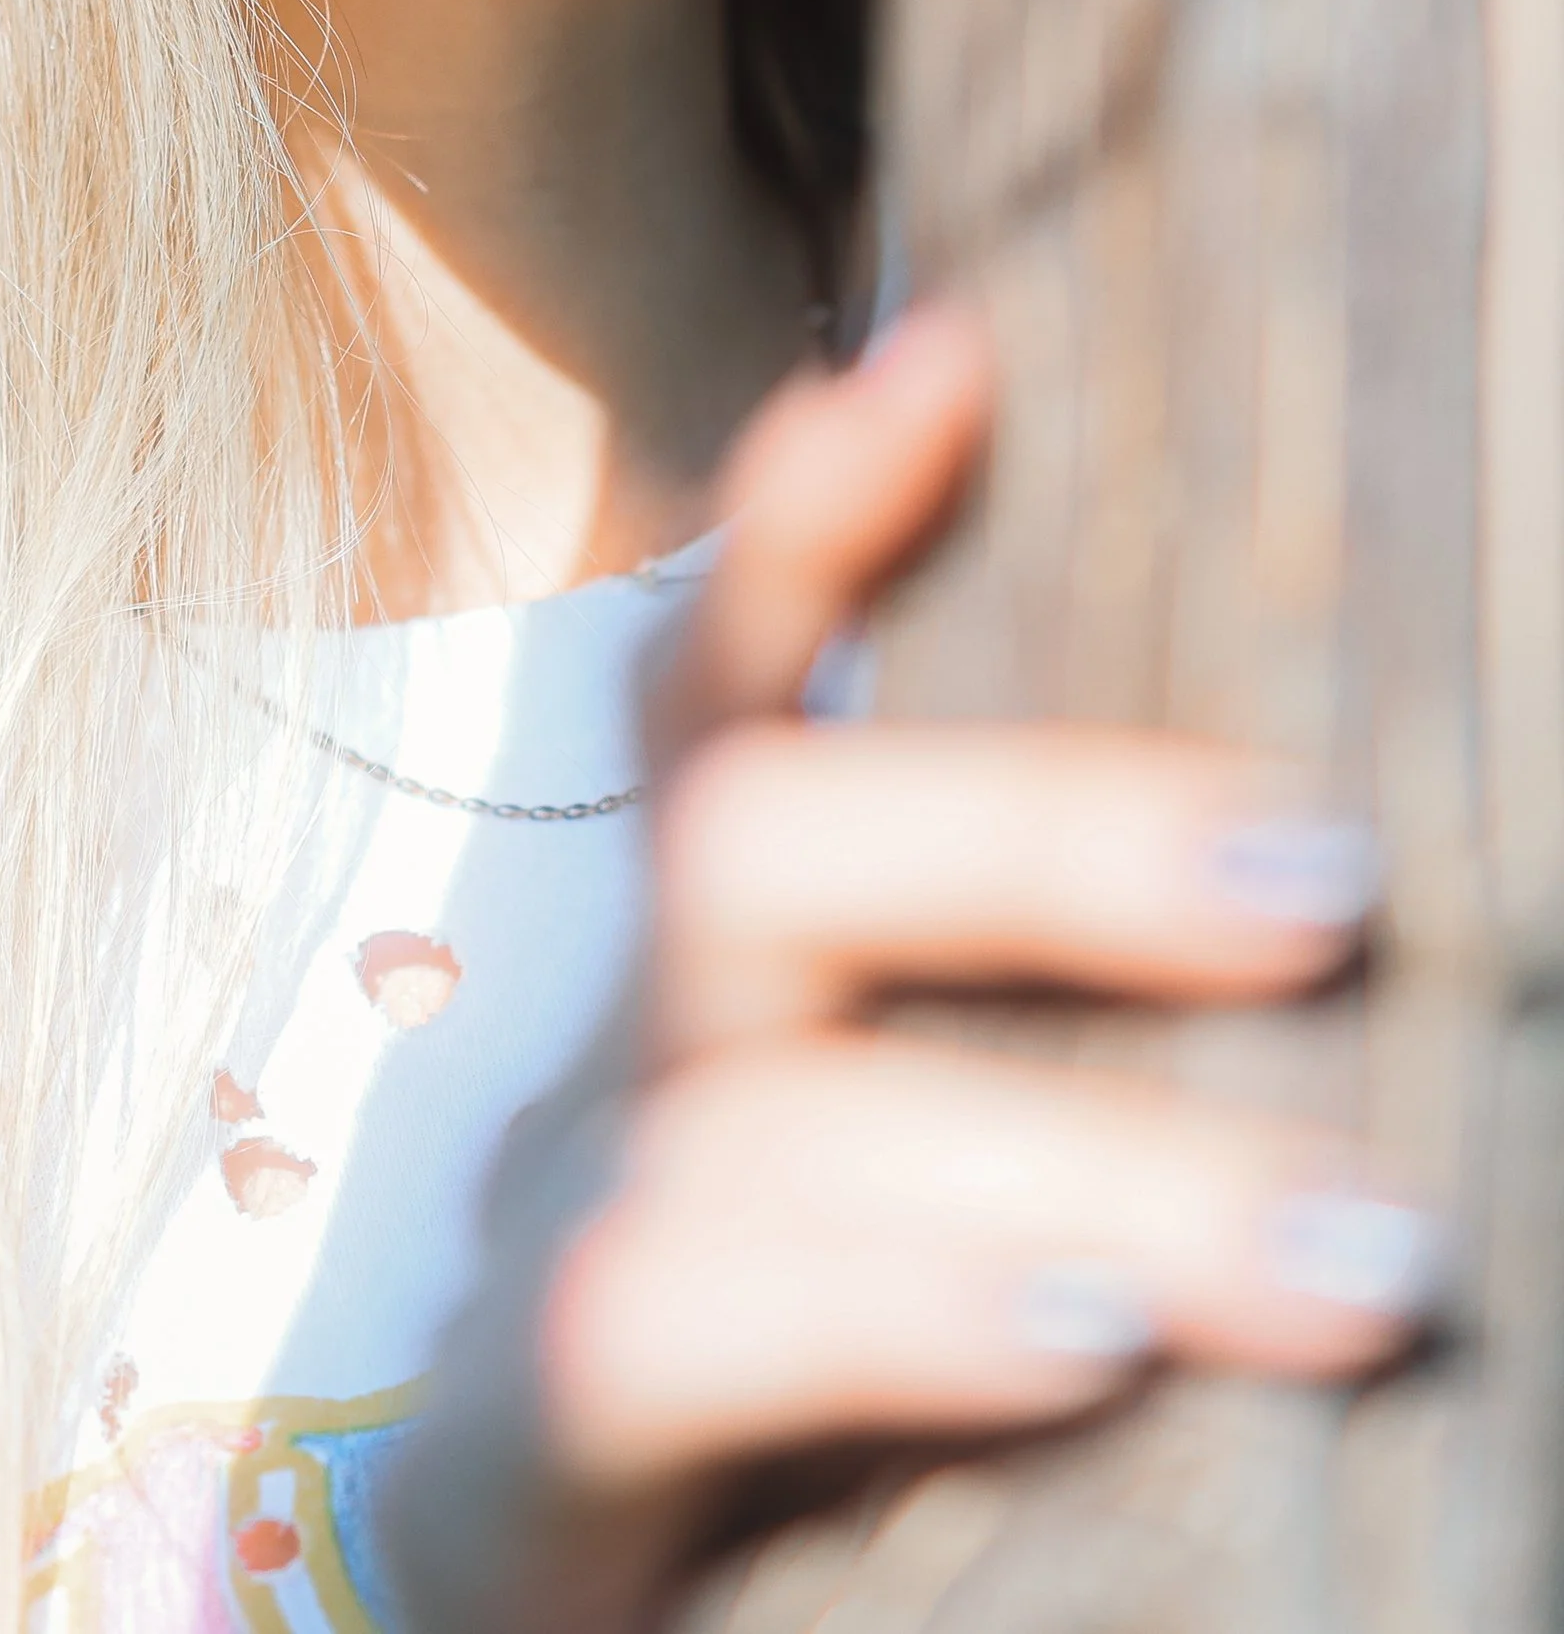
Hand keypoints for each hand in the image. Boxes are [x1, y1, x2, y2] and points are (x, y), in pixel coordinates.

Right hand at [384, 307, 1442, 1633]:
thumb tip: (1252, 767)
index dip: (813, 518)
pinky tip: (1072, 1343)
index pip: (727, 680)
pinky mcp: (529, 1454)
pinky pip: (655, 1335)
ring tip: (1354, 1252)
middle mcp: (619, 1057)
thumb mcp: (900, 1137)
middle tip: (1330, 869)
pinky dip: (864, 1314)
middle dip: (1030, 834)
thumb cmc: (789, 1367)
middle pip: (749, 843)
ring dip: (1061, 1153)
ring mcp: (553, 1241)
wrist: (516, 1575)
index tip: (956, 359)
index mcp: (711, 970)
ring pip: (755, 1113)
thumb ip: (1009, 993)